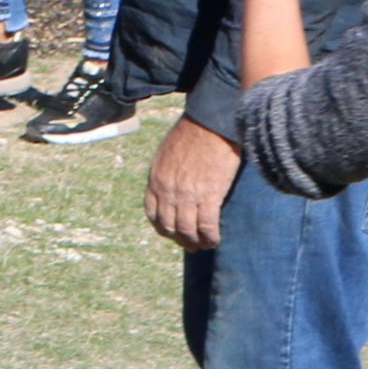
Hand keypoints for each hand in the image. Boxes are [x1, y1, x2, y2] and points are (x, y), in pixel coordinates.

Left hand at [145, 114, 239, 251]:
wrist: (211, 123)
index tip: (172, 233)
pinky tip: (215, 240)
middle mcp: (168, 190)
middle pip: (169, 225)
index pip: (152, 213)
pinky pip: (206, 226)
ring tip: (204, 245)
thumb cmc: (193, 133)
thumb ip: (167, 173)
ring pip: (187, 230)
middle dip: (179, 239)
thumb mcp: (167, 154)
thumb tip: (173, 188)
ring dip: (195, 242)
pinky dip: (210, 237)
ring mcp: (187, 194)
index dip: (162, 227)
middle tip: (190, 245)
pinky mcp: (209, 195)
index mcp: (156, 178)